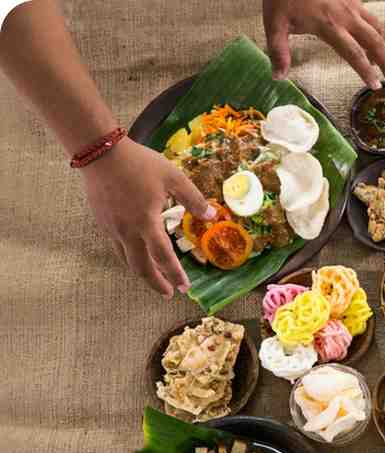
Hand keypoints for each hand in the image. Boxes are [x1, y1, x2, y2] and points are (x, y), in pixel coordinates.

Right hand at [81, 138, 212, 296]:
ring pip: (127, 260)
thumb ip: (193, 198)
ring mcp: (112, 228)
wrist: (100, 153)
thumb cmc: (140, 164)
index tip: (185, 287)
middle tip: (168, 293)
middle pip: (141, 267)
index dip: (175, 274)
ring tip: (154, 279)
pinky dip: (129, 257)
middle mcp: (128, 231)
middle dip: (156, 283)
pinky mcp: (103, 223)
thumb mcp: (173, 178)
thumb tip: (211, 216)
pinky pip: (117, 248)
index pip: (163, 256)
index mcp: (147, 222)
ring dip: (142, 273)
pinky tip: (136, 256)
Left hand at [263, 0, 384, 88]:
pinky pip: (368, 13)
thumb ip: (279, 51)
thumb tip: (278, 77)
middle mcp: (346, 16)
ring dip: (381, 44)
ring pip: (375, 26)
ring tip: (381, 59)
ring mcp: (351, 3)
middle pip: (374, 41)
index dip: (366, 72)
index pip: (354, 54)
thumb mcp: (275, 23)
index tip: (376, 85)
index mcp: (330, 26)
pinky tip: (367, 34)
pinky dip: (372, 27)